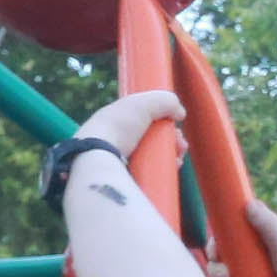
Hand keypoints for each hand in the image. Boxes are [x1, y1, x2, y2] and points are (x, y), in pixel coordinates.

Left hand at [71, 89, 185, 164]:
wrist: (95, 155)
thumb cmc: (117, 126)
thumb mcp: (144, 103)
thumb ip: (166, 101)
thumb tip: (180, 114)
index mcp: (120, 119)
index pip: (149, 118)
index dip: (166, 121)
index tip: (177, 124)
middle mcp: (120, 138)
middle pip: (154, 139)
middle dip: (173, 141)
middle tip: (181, 146)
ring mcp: (120, 159)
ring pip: (152, 157)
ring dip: (170, 156)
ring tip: (178, 160)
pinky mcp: (123, 176)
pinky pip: (146, 173)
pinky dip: (160, 170)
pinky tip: (171, 169)